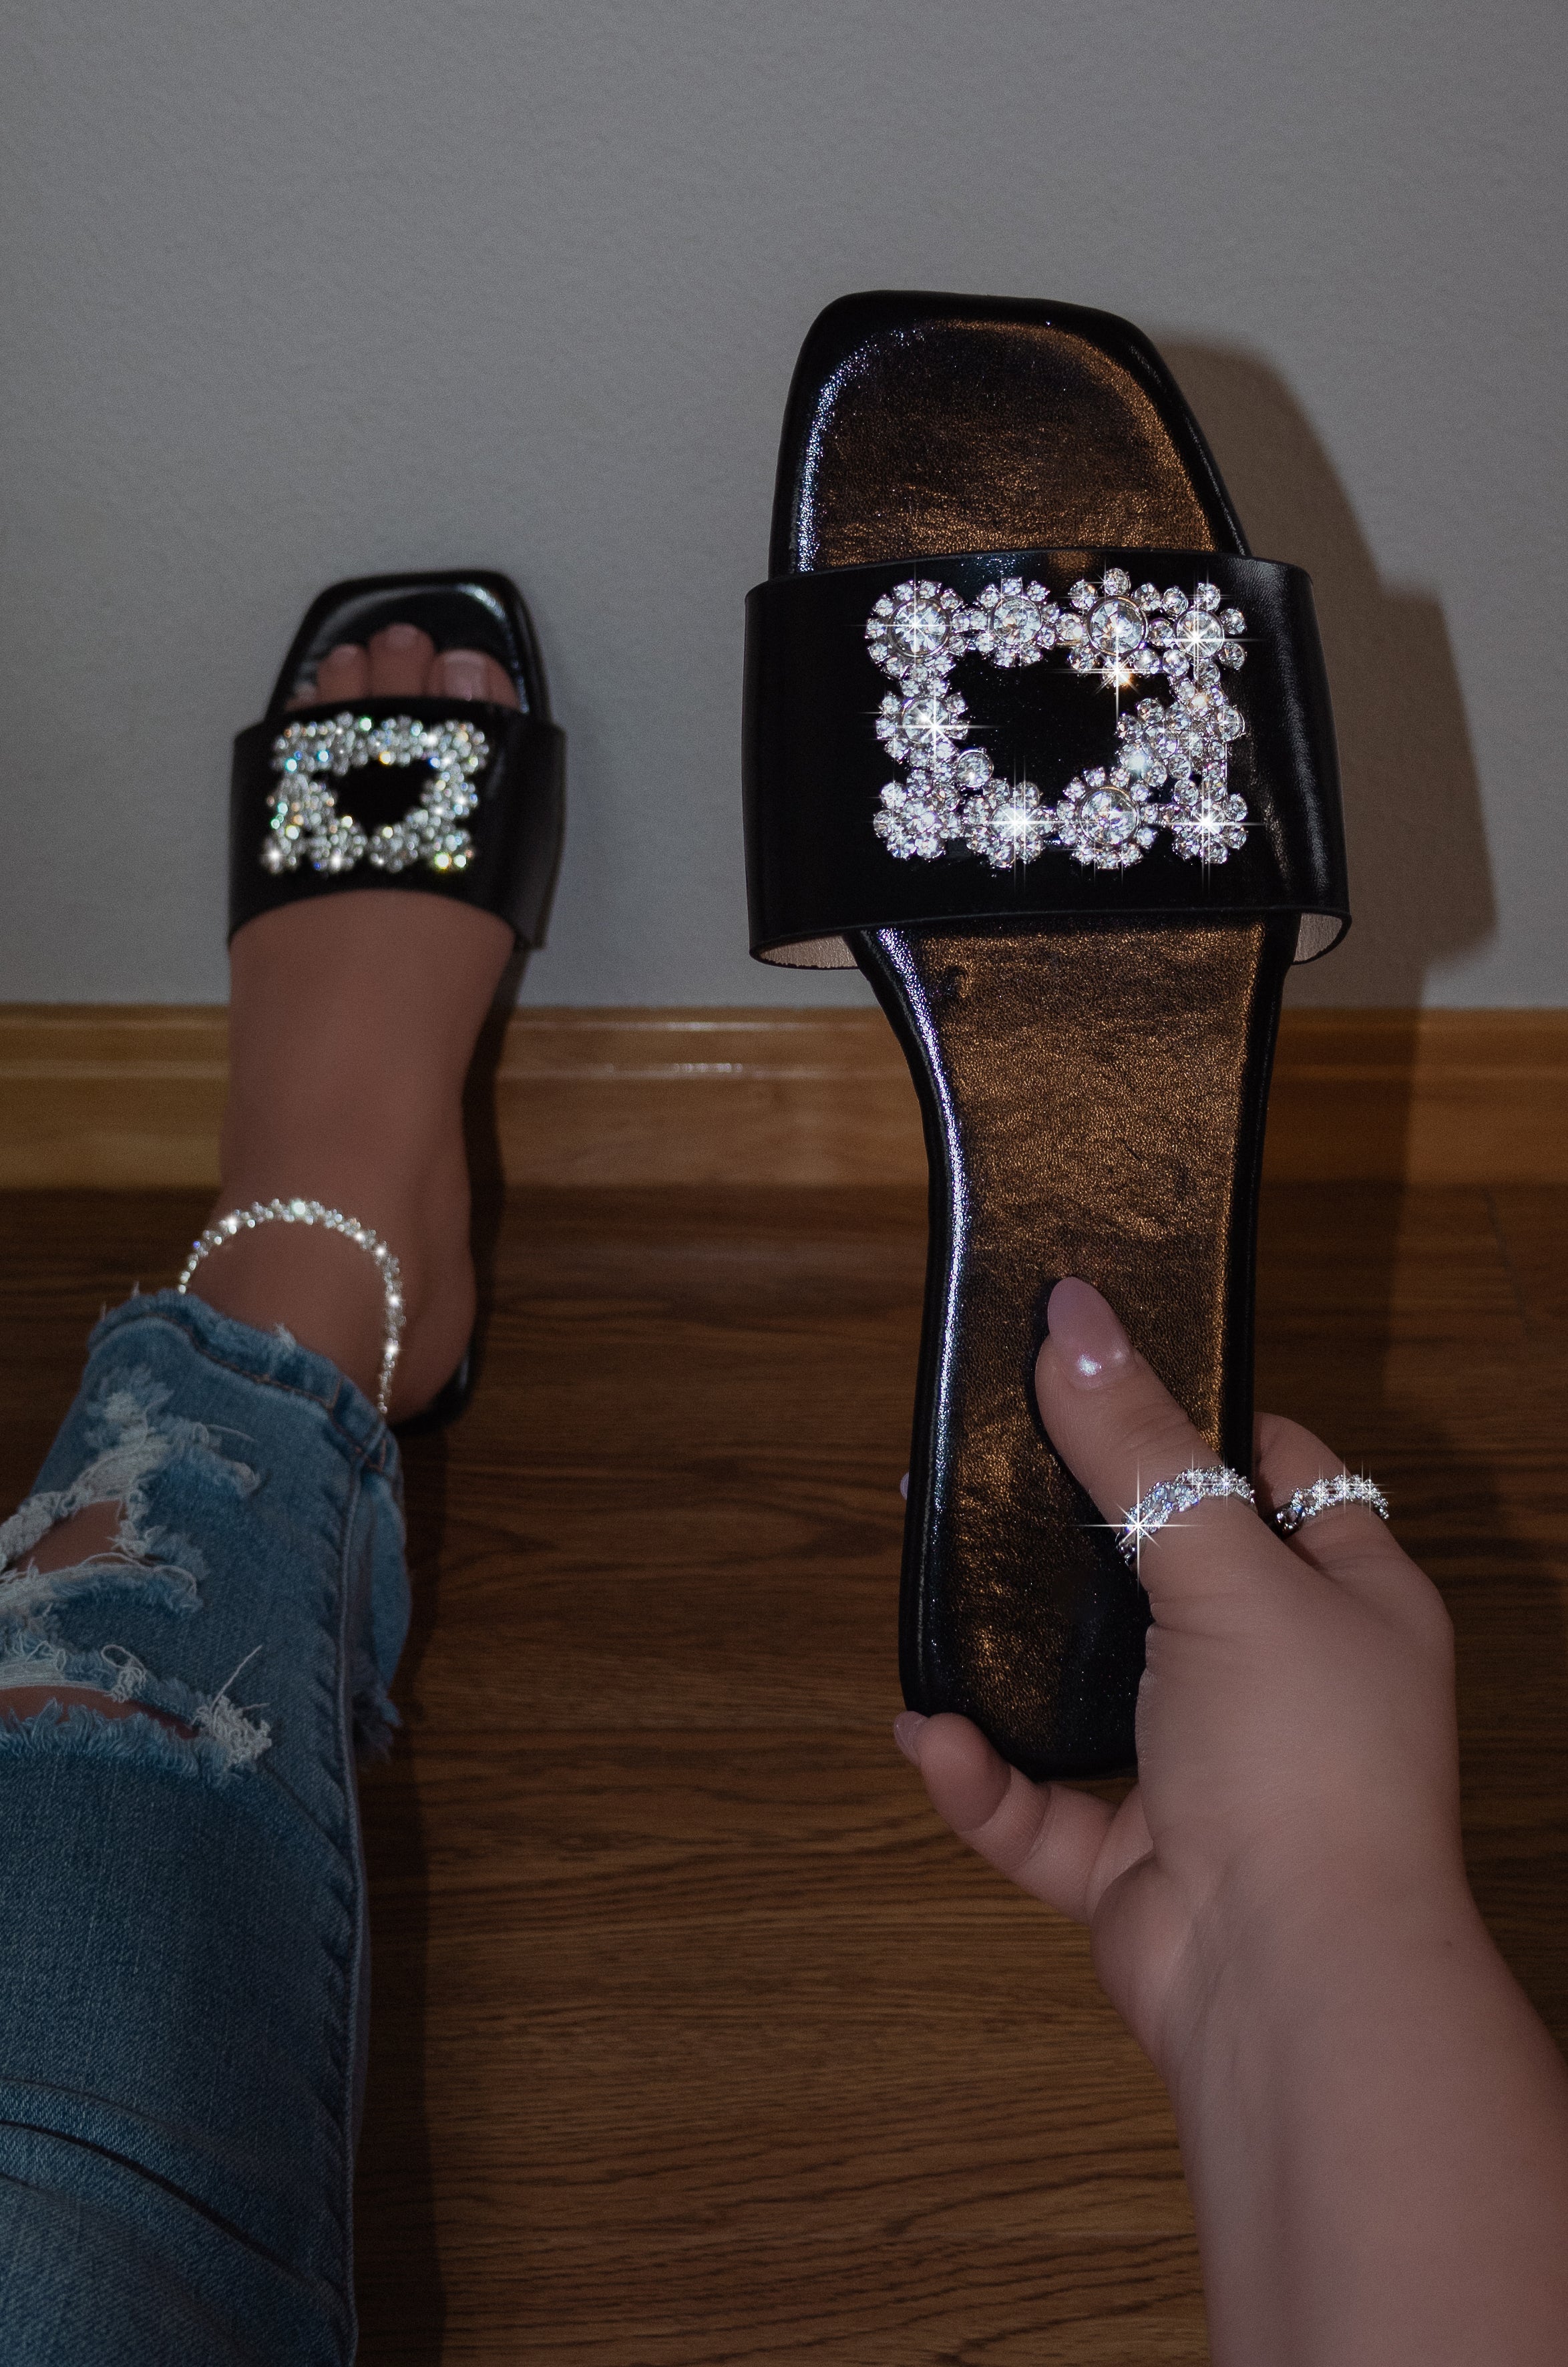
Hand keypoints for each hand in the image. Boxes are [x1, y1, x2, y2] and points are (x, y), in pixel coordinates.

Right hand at [895, 1274, 1462, 2085]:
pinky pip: (1040, 1807)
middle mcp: (1284, 1683)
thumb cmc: (1300, 1757)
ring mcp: (1206, 1775)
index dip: (1203, 1420)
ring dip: (1006, 1660)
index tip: (1104, 1373)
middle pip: (1166, 1575)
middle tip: (974, 1472)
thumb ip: (1138, 1447)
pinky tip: (930, 1737)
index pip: (1284, 1476)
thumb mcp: (1222, 1570)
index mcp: (1348, 1603)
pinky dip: (985, 1778)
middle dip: (1068, 1535)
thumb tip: (1072, 1312)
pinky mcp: (1134, 1860)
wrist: (1290, 1984)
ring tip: (925, 1591)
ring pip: (1086, 1692)